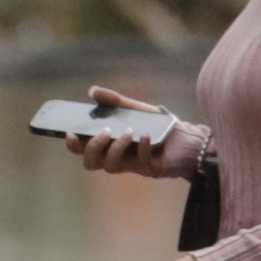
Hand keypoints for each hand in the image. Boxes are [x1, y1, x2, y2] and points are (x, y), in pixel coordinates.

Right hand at [63, 85, 184, 177]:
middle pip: (90, 163)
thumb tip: (92, 91)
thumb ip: (114, 101)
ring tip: (129, 132)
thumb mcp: (136, 109)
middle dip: (92, 148)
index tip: (70, 133)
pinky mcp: (148, 170)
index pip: (83, 149)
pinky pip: (139, 162)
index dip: (73, 145)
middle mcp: (116, 157)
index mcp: (109, 144)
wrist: (190, 138)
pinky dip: (143, 147)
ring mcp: (131, 165)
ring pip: (109, 167)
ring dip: (116, 148)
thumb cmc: (161, 126)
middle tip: (104, 132)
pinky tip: (148, 135)